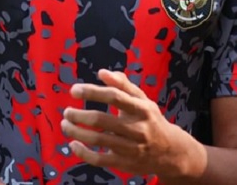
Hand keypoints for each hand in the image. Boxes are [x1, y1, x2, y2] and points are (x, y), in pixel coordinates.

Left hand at [62, 69, 199, 178]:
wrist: (170, 151)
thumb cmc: (151, 121)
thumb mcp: (143, 100)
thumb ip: (124, 85)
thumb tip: (102, 73)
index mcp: (142, 109)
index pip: (114, 97)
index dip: (92, 91)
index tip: (74, 90)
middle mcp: (137, 128)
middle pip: (102, 120)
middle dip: (79, 115)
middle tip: (66, 111)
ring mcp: (130, 148)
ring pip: (98, 140)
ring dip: (76, 132)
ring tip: (65, 124)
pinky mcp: (124, 163)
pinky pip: (99, 159)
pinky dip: (83, 152)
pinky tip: (73, 144)